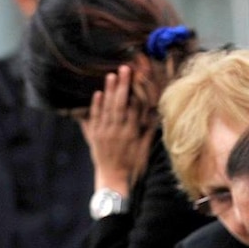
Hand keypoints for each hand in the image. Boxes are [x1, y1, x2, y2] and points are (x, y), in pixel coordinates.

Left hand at [79, 65, 156, 193]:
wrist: (113, 178)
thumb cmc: (133, 163)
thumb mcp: (144, 148)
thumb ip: (147, 131)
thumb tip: (154, 114)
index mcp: (132, 134)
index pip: (134, 108)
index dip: (136, 92)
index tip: (139, 77)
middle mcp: (118, 132)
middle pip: (120, 104)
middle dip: (123, 85)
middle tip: (125, 69)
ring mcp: (104, 133)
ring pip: (107, 109)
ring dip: (109, 91)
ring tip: (111, 75)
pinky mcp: (94, 136)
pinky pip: (94, 118)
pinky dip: (95, 105)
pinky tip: (97, 93)